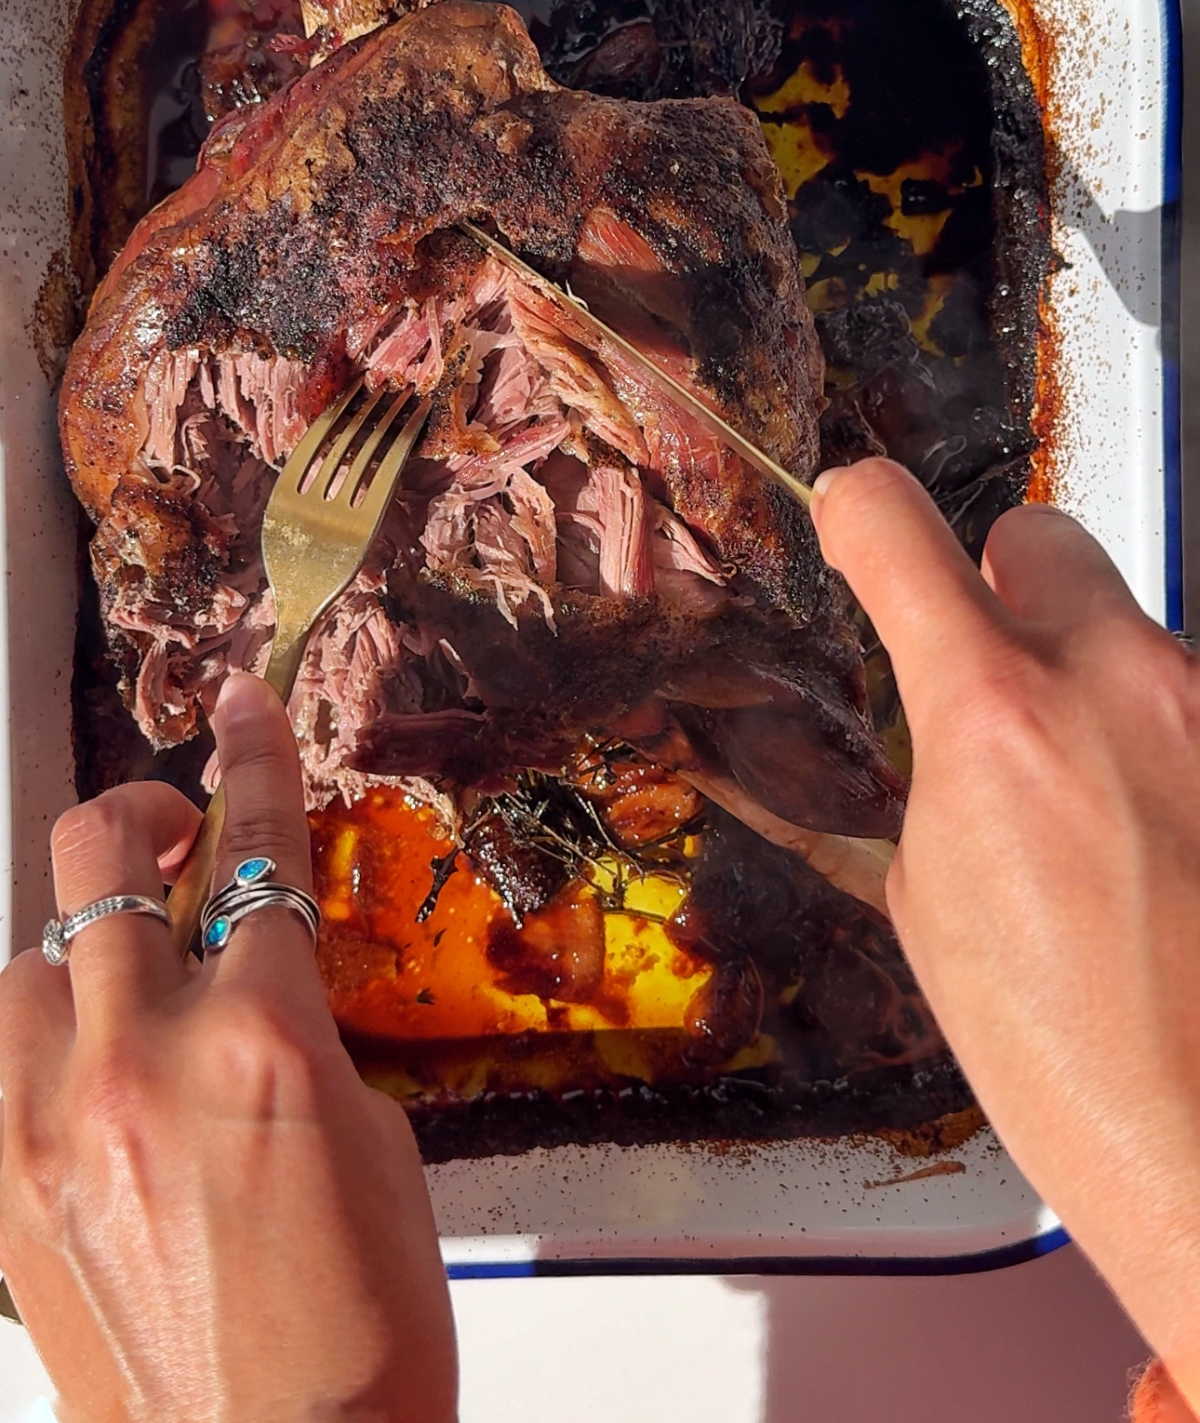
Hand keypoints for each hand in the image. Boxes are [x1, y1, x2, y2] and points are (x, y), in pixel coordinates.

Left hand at [0, 672, 455, 1422]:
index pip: (257, 848)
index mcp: (265, 1042)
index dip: (252, 760)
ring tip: (121, 990)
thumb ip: (297, 1030)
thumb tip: (255, 976)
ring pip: (25, 955)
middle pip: (102, 856)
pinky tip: (83, 1081)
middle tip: (169, 831)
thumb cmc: (360, 1326)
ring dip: (79, 949)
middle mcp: (143, 1063)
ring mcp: (50, 1127)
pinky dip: (39, 1042)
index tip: (240, 707)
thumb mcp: (370, 1137)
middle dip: (137, 817)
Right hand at [813, 459, 1199, 1410]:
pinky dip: (1152, 733)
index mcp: (994, 714)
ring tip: (1083, 794)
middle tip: (985, 671)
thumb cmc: (1059, 1052)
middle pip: (1040, 534)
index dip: (858, 510)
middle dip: (999, 583)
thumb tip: (874, 738)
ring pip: (1126, 622)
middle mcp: (1115, 678)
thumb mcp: (927, 903)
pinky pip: (1183, 692)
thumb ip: (912, 776)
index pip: (896, 526)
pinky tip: (1148, 828)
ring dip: (1089, 673)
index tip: (853, 517)